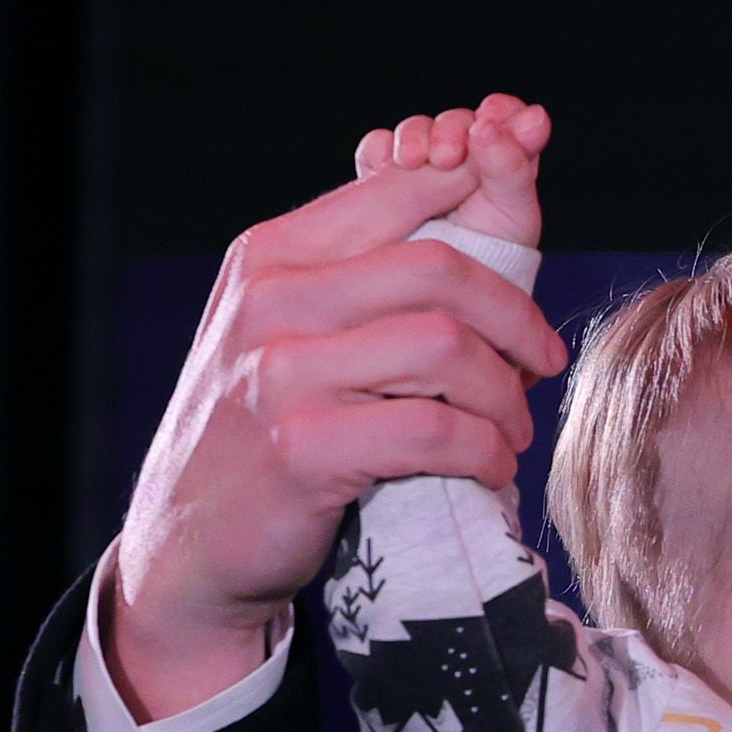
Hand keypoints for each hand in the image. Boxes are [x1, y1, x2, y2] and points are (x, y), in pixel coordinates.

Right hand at [109, 97, 563, 719]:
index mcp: (273, 253)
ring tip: (512, 427)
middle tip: (542, 360)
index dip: (486, 208)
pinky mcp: (304, 449)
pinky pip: (436, 430)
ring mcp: (282, 374)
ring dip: (504, 394)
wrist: (190, 539)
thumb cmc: (264, 424)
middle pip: (440, 270)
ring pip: (447, 348)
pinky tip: (490, 466)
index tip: (533, 266)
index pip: (404, 192)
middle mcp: (271, 301)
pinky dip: (484, 451)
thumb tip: (466, 200)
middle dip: (516, 317)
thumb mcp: (285, 326)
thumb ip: (354, 269)